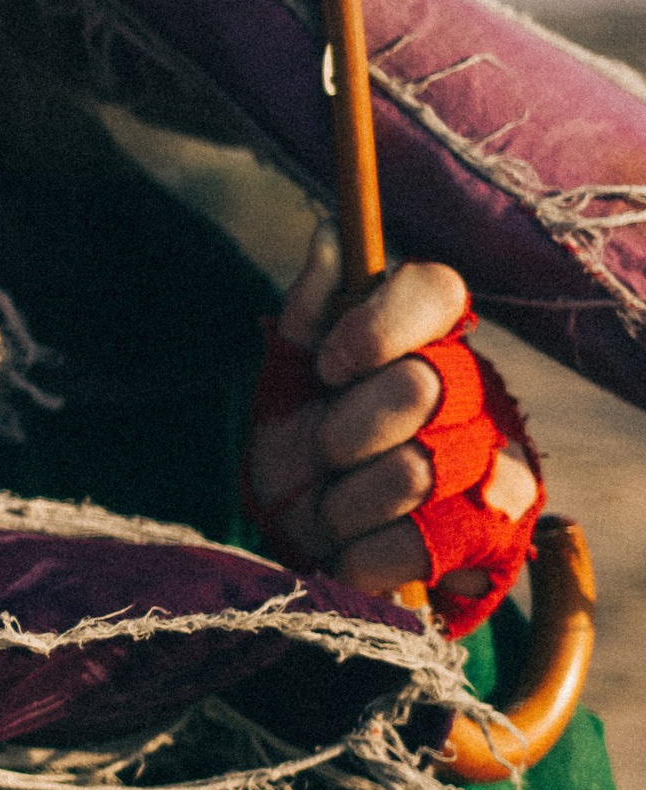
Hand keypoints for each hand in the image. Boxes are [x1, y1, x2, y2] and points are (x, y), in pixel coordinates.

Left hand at [246, 233, 541, 621]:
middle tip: (325, 454)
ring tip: (334, 507)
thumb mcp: (290, 382)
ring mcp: (499, 468)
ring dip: (343, 500)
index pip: (436, 289)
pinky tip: (352, 549)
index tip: (328, 368)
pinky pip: (417, 544)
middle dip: (342, 432)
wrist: (316, 552)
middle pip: (416, 388)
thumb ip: (309, 312)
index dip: (374, 328)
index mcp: (431, 342)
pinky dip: (360, 554)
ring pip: (414, 471)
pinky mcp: (496, 538)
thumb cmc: (303, 451)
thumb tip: (330, 235)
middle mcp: (479, 395)